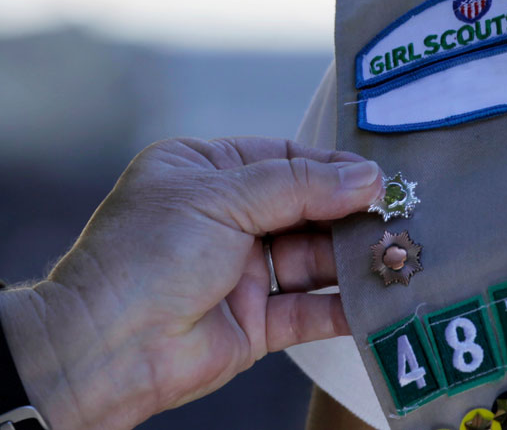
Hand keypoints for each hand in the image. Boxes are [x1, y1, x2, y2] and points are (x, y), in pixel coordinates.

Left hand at [21, 138, 381, 428]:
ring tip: (400, 251)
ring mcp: (239, 273)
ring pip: (313, 260)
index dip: (331, 167)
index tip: (378, 174)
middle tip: (400, 212)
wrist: (106, 346)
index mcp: (202, 173)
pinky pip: (310, 310)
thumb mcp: (220, 198)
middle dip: (350, 212)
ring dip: (354, 257)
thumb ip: (297, 186)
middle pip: (305, 209)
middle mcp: (223, 220)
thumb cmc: (146, 256)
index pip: (282, 159)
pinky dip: (345, 305)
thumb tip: (364, 176)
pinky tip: (380, 296)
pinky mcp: (254, 324)